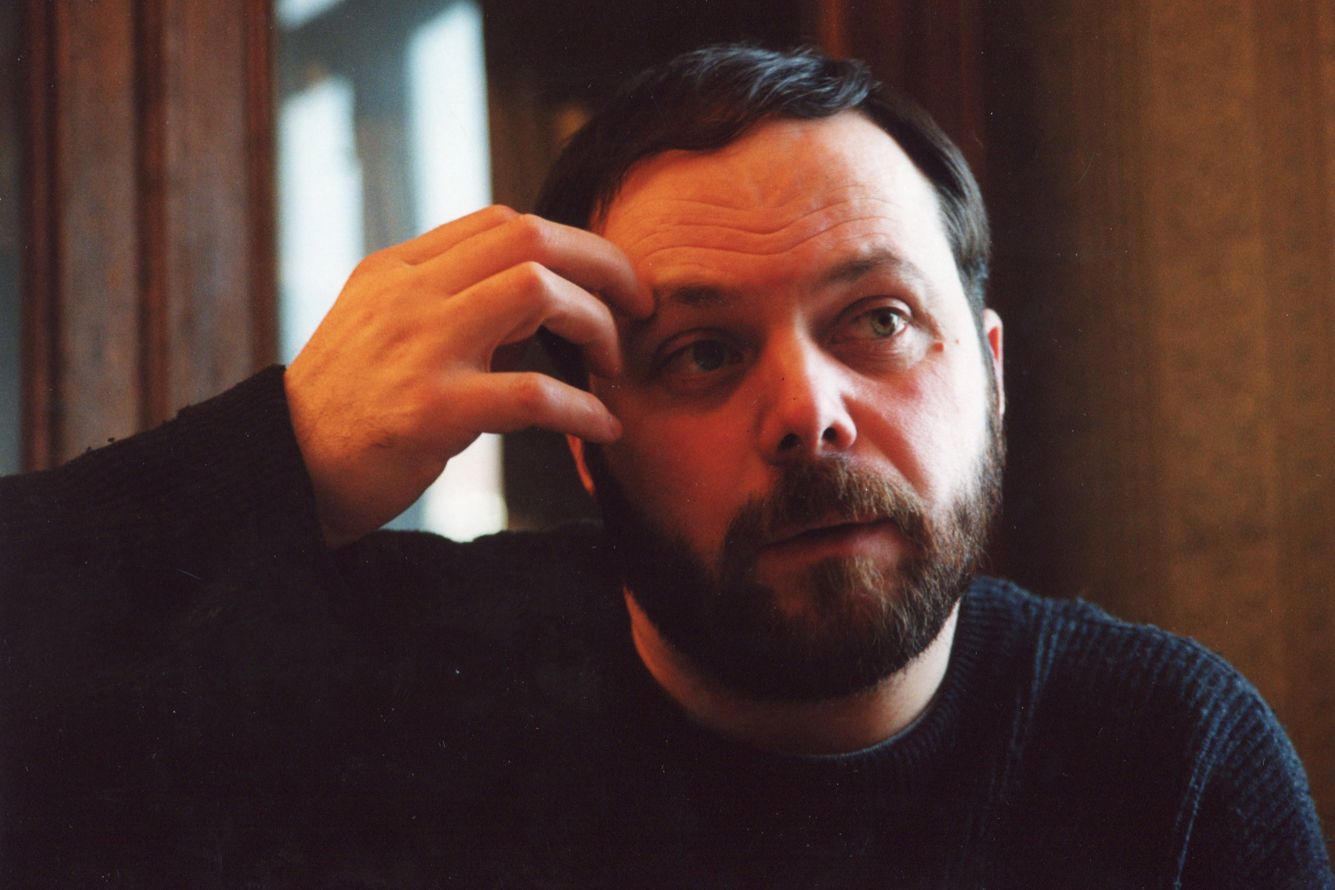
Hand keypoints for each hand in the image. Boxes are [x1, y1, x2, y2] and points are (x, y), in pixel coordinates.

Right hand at [284, 205, 649, 546]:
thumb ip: (444, 301)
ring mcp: (419, 348)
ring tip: (613, 367)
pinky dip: (583, 410)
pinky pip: (534, 394)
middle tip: (638, 308)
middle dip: (604, 265)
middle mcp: (408, 295)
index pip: (502, 222)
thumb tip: (537, 296)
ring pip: (537, 291)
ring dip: (595, 324)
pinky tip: (602, 429)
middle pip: (531, 238)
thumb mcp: (379, 330)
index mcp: (396, 271)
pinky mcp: (433, 411)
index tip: (607, 282)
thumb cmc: (344, 410)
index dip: (572, 244)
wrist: (280, 472)